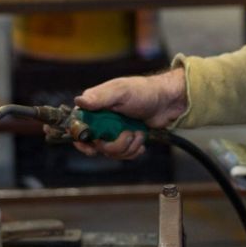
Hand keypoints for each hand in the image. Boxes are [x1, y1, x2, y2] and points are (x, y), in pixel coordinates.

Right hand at [67, 69, 186, 159]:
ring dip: (127, 147)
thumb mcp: (121, 91)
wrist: (168, 102)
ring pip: (110, 153)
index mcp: (95, 106)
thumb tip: (79, 101)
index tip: (90, 146)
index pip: (77, 126)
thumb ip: (100, 97)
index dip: (80, 139)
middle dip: (112, 145)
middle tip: (126, 135)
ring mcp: (113, 131)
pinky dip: (134, 150)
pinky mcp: (126, 140)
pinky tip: (141, 140)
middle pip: (94, 145)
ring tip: (138, 133)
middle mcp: (101, 120)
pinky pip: (123, 155)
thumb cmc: (144, 91)